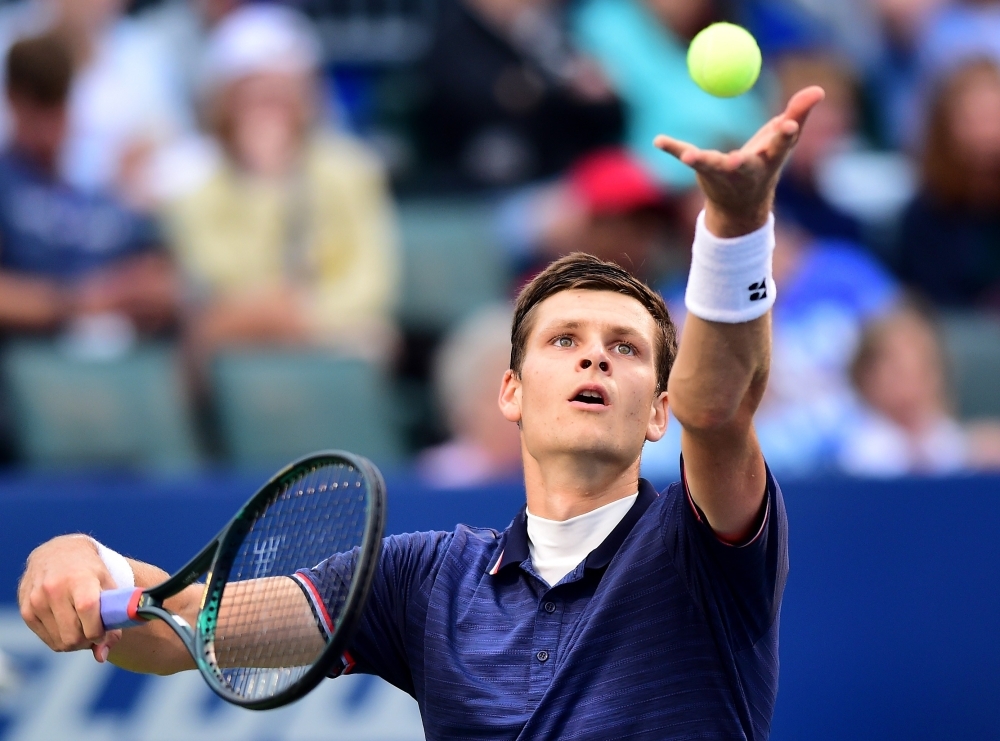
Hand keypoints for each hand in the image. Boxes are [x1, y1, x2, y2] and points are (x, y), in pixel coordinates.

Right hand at [18, 535, 121, 662]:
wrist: (59, 553)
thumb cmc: (90, 571)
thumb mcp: (109, 586)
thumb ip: (113, 619)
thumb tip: (102, 656)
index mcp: (79, 578)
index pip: (87, 610)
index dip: (98, 630)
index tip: (104, 632)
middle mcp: (54, 589)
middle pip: (72, 635)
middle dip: (88, 641)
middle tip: (95, 632)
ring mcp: (36, 600)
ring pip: (60, 642)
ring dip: (75, 642)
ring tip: (83, 627)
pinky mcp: (26, 610)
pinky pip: (47, 640)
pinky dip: (61, 639)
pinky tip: (69, 624)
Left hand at [653, 86, 825, 236]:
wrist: (740, 204)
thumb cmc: (764, 164)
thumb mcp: (782, 141)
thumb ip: (799, 114)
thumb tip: (819, 89)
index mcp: (769, 160)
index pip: (780, 145)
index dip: (785, 134)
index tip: (790, 124)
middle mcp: (745, 170)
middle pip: (744, 164)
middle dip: (741, 162)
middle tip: (735, 160)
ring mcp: (722, 173)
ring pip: (712, 166)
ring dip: (700, 161)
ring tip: (688, 156)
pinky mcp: (703, 172)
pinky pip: (686, 156)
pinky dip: (673, 147)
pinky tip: (659, 141)